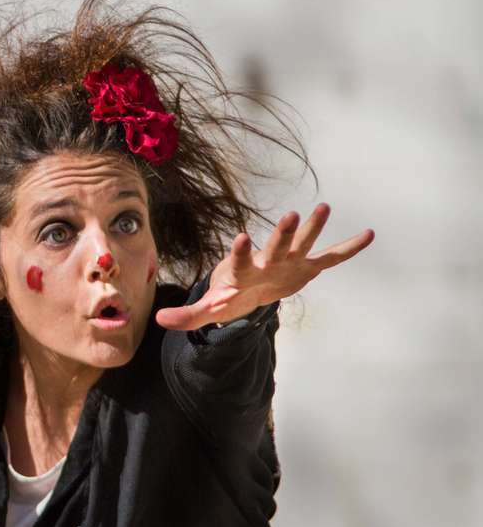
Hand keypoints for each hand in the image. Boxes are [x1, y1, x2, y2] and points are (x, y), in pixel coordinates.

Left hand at [155, 203, 374, 330]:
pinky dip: (348, 248)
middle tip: (291, 215)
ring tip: (323, 207)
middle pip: (274, 247)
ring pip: (301, 243)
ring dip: (311, 228)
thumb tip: (160, 319)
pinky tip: (368, 234)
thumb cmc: (228, 295)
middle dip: (282, 234)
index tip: (241, 237)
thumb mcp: (208, 309)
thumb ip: (187, 315)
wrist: (248, 289)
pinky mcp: (306, 267)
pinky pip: (331, 258)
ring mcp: (287, 262)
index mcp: (242, 271)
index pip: (239, 260)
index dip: (240, 251)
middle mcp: (266, 261)